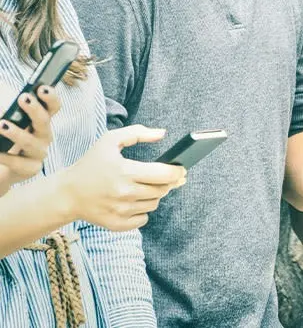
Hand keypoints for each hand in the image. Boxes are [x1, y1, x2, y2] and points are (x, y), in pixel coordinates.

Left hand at [0, 86, 61, 194]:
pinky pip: (18, 163)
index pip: (53, 107)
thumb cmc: (5, 140)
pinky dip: (5, 156)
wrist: (1, 169)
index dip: (51, 97)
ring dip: (17, 133)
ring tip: (2, 125)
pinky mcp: (30, 169)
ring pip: (32, 143)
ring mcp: (39, 153)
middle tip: (23, 98)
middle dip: (35, 109)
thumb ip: (8, 111)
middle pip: (45, 122)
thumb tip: (3, 108)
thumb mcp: (8, 121)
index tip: (41, 87)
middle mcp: (44, 136)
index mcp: (40, 120)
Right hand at [57, 125, 186, 230]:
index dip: (177, 171)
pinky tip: (134, 201)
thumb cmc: (90, 164)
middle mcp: (125, 193)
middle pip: (162, 190)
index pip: (165, 174)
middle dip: (166, 183)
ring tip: (143, 187)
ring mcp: (121, 211)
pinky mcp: (117, 224)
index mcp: (125, 171)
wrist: (66, 194)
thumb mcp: (110, 140)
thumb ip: (138, 133)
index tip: (181, 169)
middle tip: (163, 177)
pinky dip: (143, 210)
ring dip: (154, 195)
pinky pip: (144, 218)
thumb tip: (162, 133)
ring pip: (154, 204)